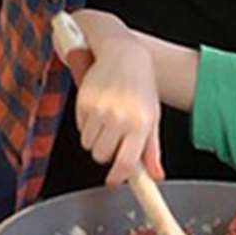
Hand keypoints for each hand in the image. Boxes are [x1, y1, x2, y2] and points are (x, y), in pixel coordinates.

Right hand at [73, 36, 163, 185]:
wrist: (124, 53)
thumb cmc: (141, 86)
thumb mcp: (152, 116)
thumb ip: (152, 150)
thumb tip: (156, 176)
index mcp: (140, 123)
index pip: (125, 162)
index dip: (118, 176)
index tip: (114, 180)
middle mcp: (119, 117)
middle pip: (101, 156)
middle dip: (106, 152)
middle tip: (114, 138)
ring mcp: (99, 110)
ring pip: (88, 144)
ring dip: (95, 138)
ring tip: (107, 119)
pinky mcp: (83, 101)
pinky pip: (79, 128)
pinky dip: (86, 123)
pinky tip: (98, 108)